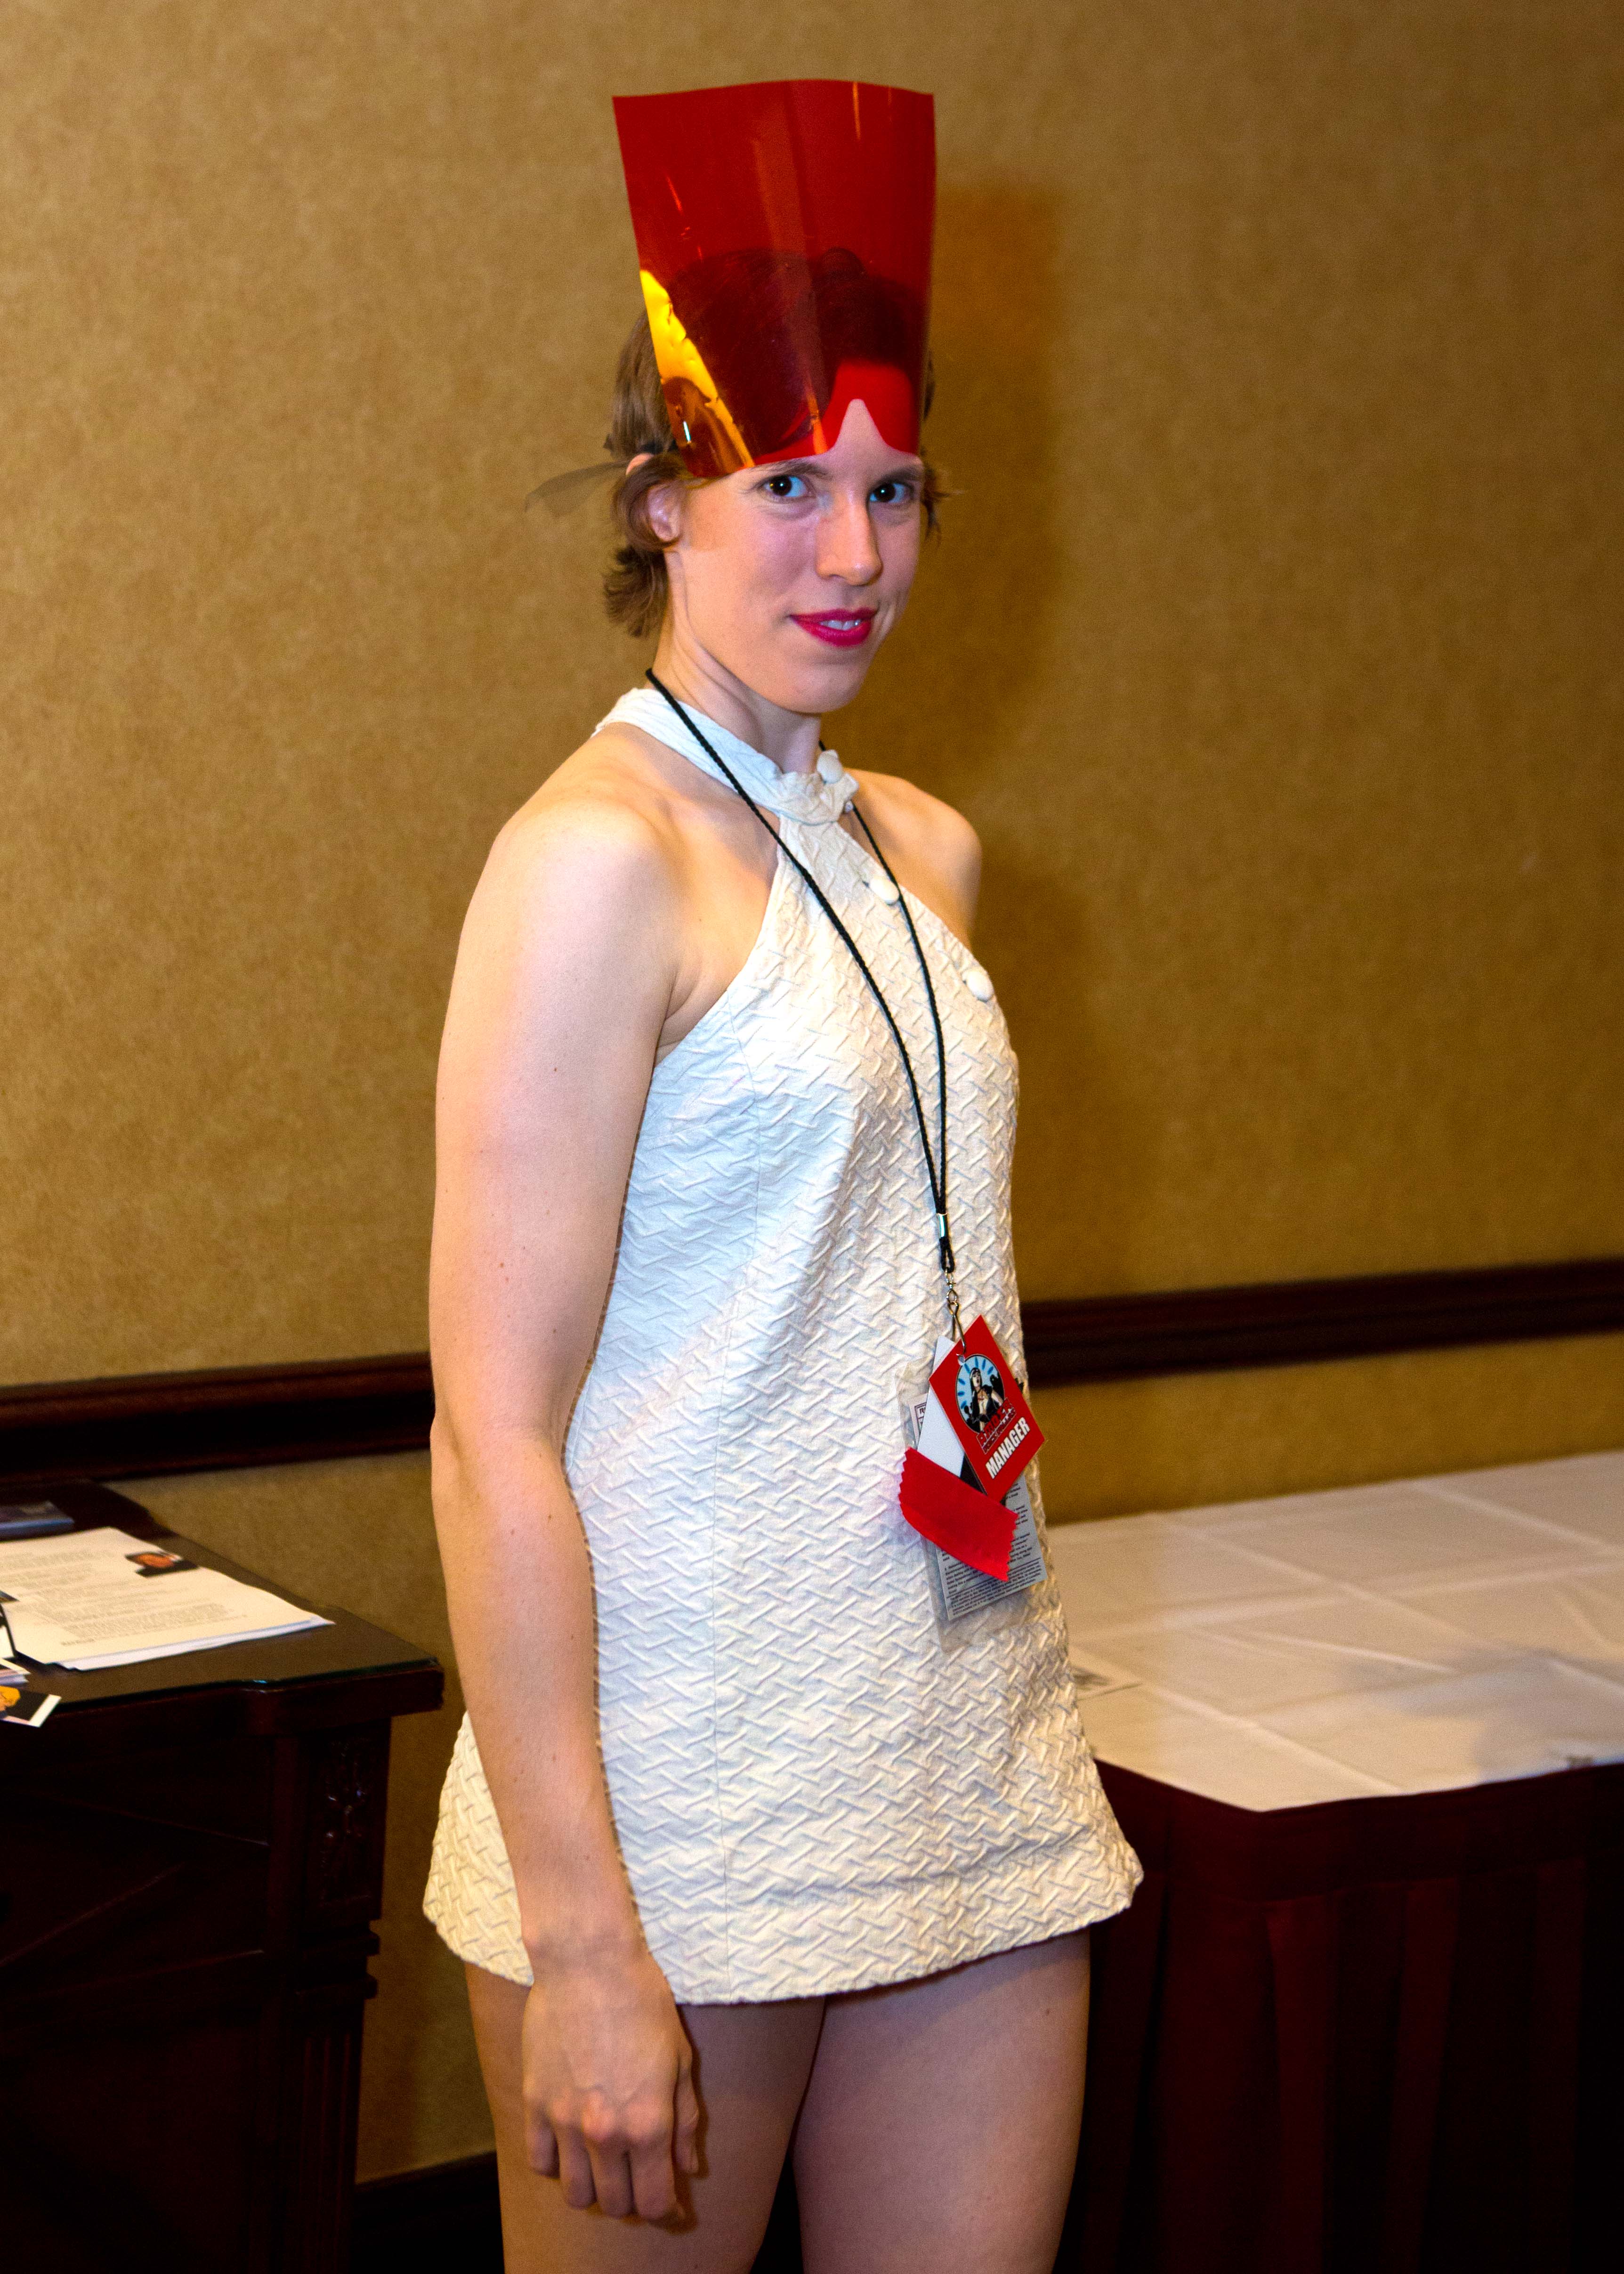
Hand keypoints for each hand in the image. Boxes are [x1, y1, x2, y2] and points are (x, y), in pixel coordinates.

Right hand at [521, 1945, 700, 2220]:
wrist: (589, 1961)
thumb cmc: (644, 2001)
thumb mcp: (681, 2058)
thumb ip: (685, 2121)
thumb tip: (688, 2167)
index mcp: (648, 2123)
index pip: (654, 2202)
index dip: (665, 2211)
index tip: (670, 2204)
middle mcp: (605, 2132)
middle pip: (616, 2203)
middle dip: (632, 2198)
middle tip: (639, 2175)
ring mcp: (564, 2121)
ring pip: (575, 2193)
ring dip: (593, 2188)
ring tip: (604, 2165)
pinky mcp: (534, 2103)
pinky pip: (539, 2162)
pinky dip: (556, 2165)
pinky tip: (570, 2145)